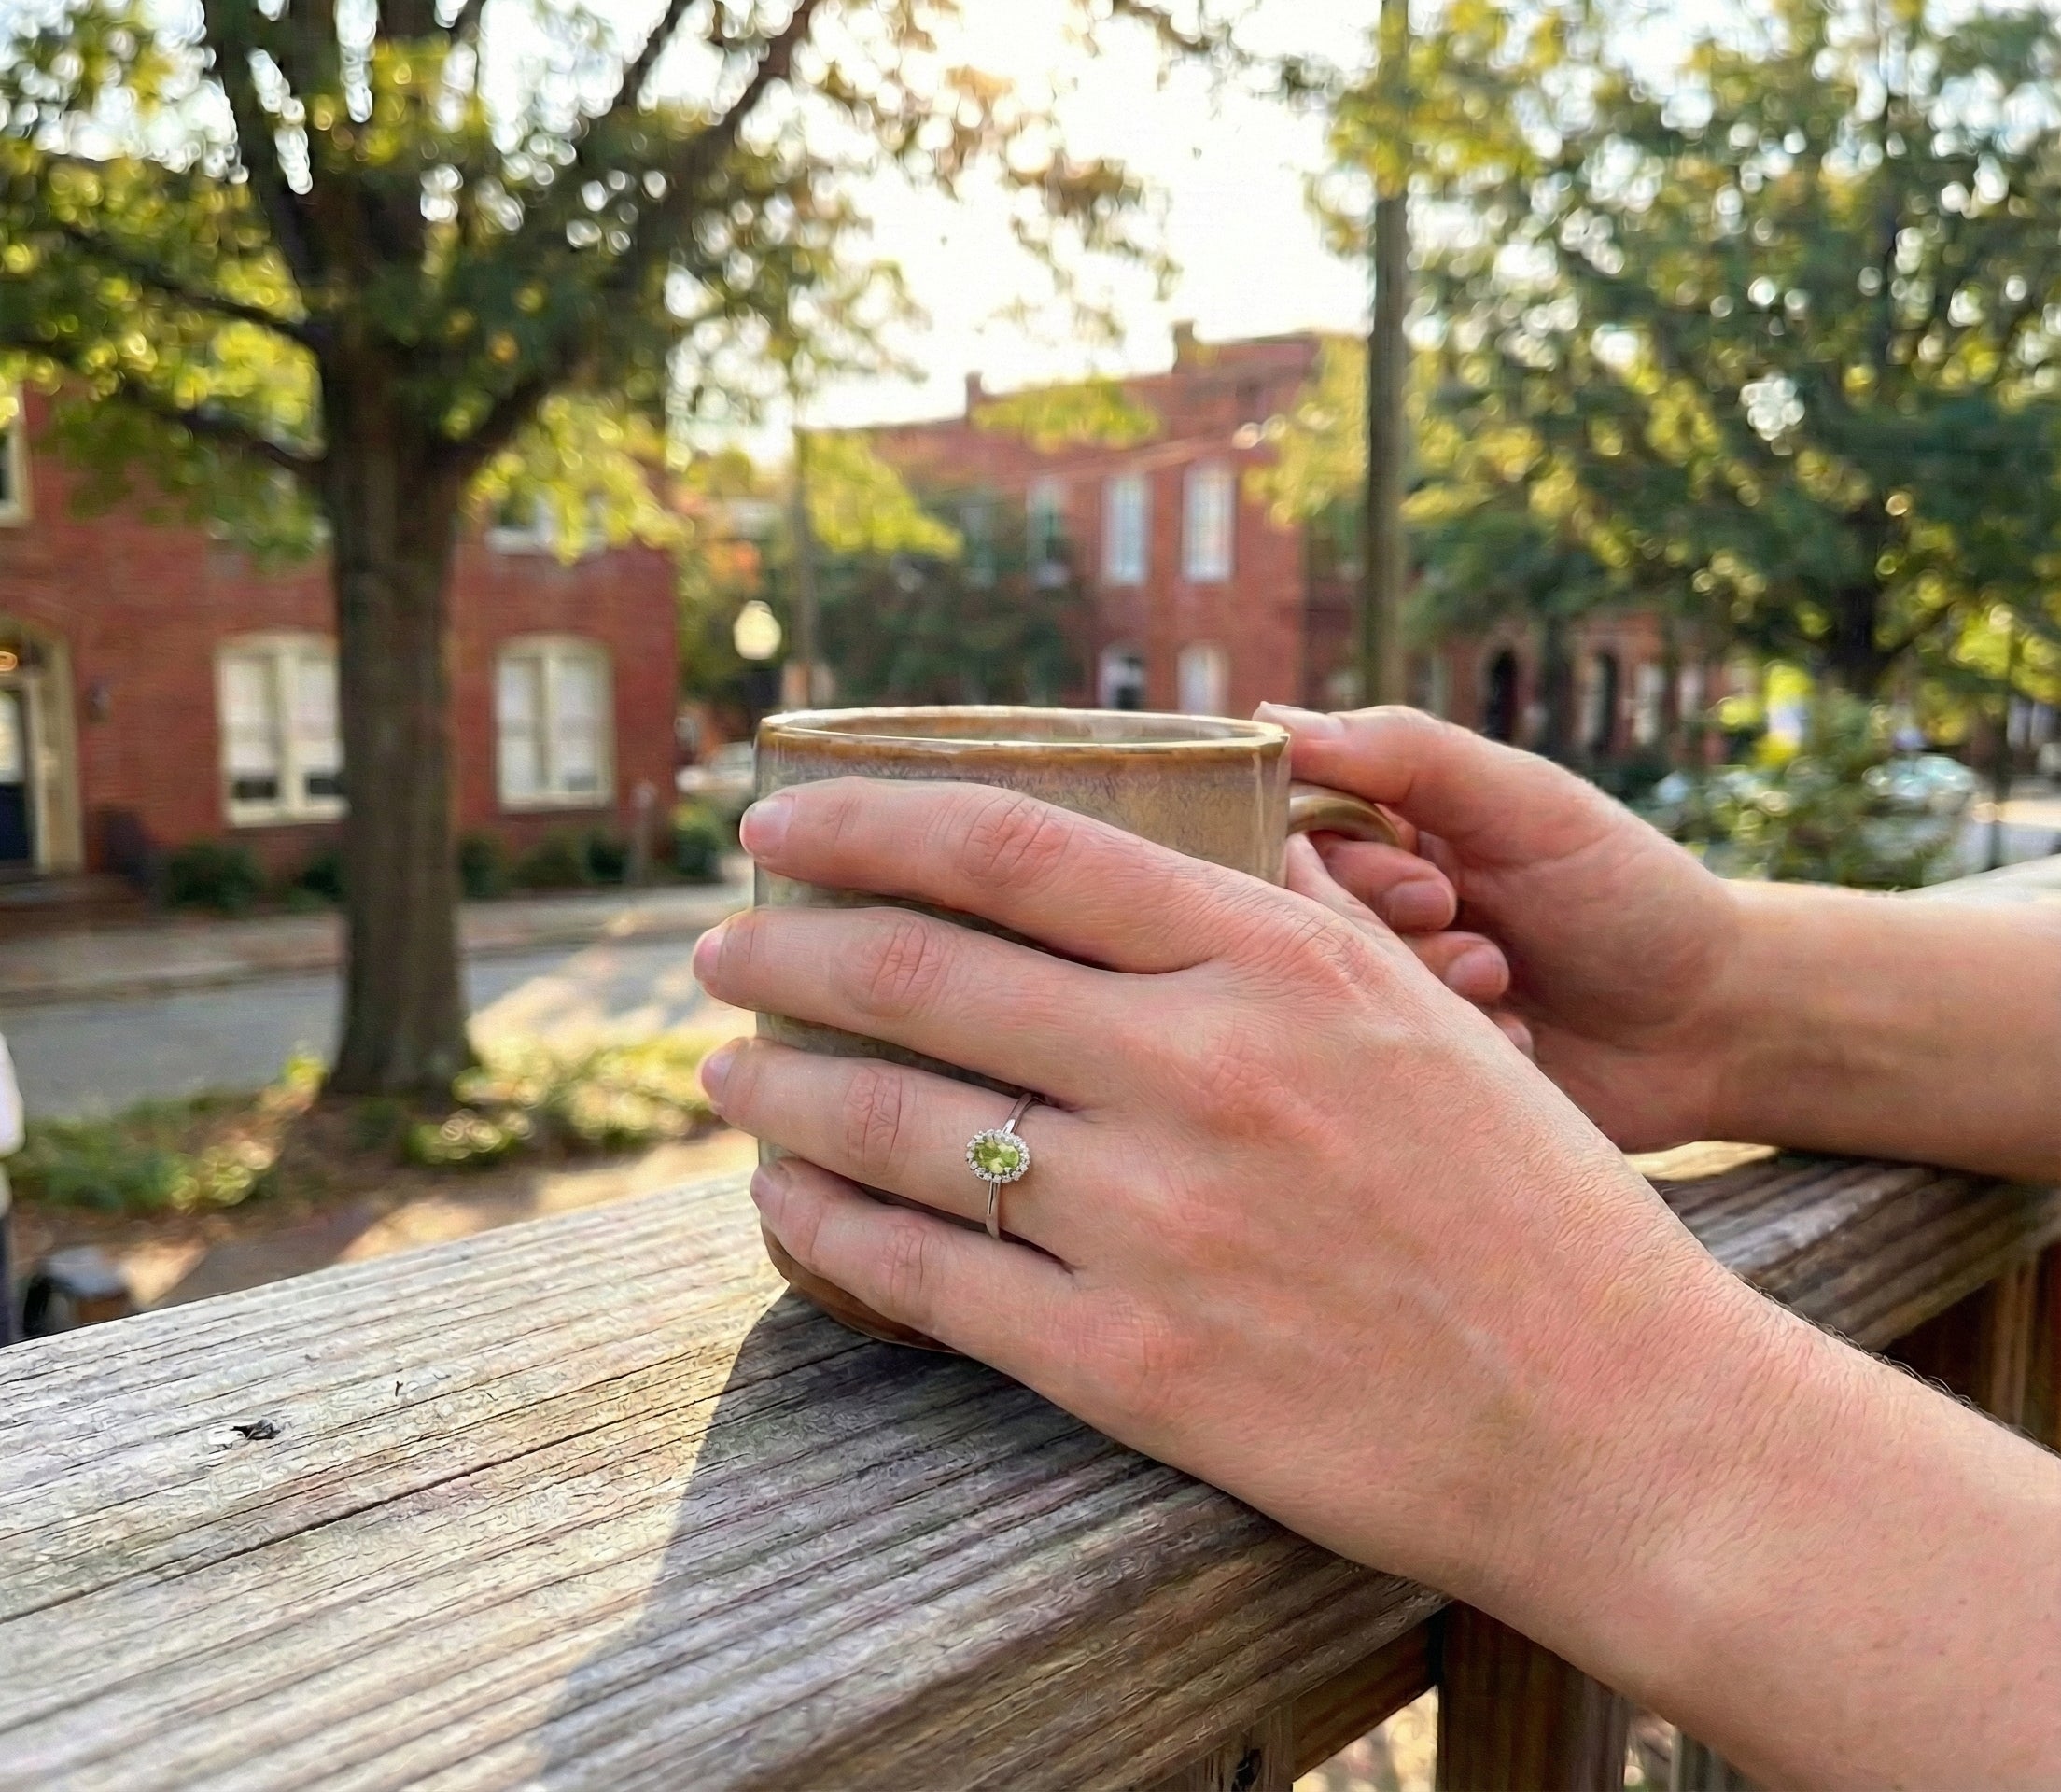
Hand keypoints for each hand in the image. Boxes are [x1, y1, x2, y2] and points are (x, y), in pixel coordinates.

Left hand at [692, 776, 1776, 1611]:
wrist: (1616, 1425)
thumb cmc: (1533, 1209)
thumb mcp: (1425, 1019)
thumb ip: (1288, 925)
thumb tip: (1174, 852)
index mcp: (1276, 960)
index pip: (1018, 846)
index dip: (866, 820)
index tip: (776, 820)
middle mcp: (1200, 1071)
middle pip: (921, 973)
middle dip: (783, 951)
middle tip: (717, 951)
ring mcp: (1156, 1220)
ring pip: (893, 1124)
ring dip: (778, 1089)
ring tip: (723, 1073)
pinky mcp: (1129, 1363)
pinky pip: (922, 1278)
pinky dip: (824, 1233)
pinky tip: (783, 1208)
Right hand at [1259, 705, 1745, 1151]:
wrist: (1714, 1025)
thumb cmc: (1630, 893)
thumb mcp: (1528, 804)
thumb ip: (1407, 754)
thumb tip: (1272, 719)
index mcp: (1384, 831)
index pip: (1281, 835)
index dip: (1334, 868)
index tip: (1428, 889)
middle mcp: (1368, 910)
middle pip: (1296, 919)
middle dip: (1391, 936)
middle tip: (1477, 940)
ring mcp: (1387, 991)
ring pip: (1329, 995)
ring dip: (1426, 993)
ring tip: (1504, 986)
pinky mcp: (1411, 1068)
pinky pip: (1374, 1065)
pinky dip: (1448, 1050)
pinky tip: (1517, 1045)